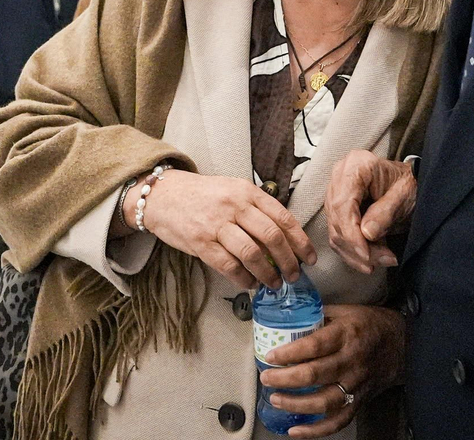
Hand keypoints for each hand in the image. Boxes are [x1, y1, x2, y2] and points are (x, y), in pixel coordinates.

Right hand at [134, 169, 313, 289]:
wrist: (163, 195)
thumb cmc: (202, 196)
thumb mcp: (233, 190)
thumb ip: (257, 209)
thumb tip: (284, 239)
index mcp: (247, 192)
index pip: (283, 218)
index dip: (301, 241)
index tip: (310, 258)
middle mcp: (234, 206)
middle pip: (272, 237)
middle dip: (289, 261)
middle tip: (294, 275)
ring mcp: (217, 225)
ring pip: (253, 254)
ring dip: (268, 274)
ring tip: (274, 283)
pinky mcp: (201, 243)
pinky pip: (229, 266)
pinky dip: (244, 279)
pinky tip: (250, 283)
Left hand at [259, 304, 405, 436]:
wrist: (403, 345)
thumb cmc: (371, 325)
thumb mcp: (346, 310)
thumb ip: (318, 315)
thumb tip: (289, 320)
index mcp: (346, 334)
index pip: (314, 345)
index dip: (290, 353)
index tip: (271, 356)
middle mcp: (351, 361)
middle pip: (315, 375)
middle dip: (285, 379)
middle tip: (266, 378)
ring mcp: (356, 383)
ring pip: (325, 401)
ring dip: (296, 403)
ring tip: (276, 399)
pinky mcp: (359, 400)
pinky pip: (338, 420)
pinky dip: (316, 430)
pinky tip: (296, 430)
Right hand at [325, 150, 413, 273]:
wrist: (408, 184)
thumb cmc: (408, 185)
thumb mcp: (404, 196)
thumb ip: (385, 213)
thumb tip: (366, 233)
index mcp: (356, 165)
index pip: (342, 204)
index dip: (351, 233)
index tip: (366, 254)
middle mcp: (340, 177)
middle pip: (337, 220)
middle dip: (357, 247)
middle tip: (384, 259)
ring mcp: (335, 193)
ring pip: (336, 232)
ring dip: (357, 253)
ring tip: (384, 259)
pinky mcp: (336, 210)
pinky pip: (338, 236)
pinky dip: (353, 252)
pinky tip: (372, 259)